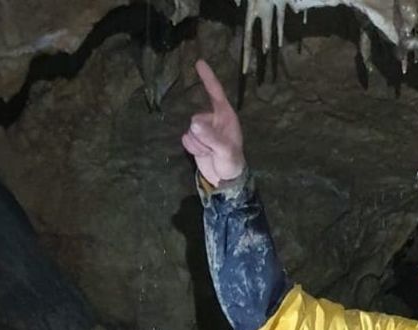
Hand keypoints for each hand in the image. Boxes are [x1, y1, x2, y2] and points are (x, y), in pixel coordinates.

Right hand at [181, 59, 245, 186]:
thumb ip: (210, 136)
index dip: (207, 77)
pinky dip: (192, 149)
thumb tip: (193, 123)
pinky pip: (186, 140)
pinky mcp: (195, 139)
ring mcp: (203, 129)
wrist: (225, 178)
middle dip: (201, 136)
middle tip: (213, 149)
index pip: (215, 92)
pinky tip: (203, 154)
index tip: (199, 62)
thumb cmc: (232, 161)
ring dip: (197, 144)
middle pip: (196, 119)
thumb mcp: (224, 149)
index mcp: (225, 115)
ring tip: (209, 152)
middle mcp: (212, 119)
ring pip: (190, 131)